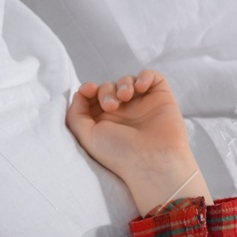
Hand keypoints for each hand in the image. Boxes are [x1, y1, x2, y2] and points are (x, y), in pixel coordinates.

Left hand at [66, 69, 209, 211]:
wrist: (152, 161)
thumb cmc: (119, 153)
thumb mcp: (87, 136)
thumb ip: (75, 114)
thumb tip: (79, 93)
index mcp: (104, 123)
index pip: (93, 98)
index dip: (88, 90)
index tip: (89, 90)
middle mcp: (123, 114)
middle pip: (108, 87)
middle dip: (106, 90)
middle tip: (111, 107)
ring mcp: (142, 105)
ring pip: (127, 80)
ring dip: (123, 83)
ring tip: (125, 96)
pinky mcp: (161, 98)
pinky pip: (151, 77)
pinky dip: (144, 76)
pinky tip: (140, 87)